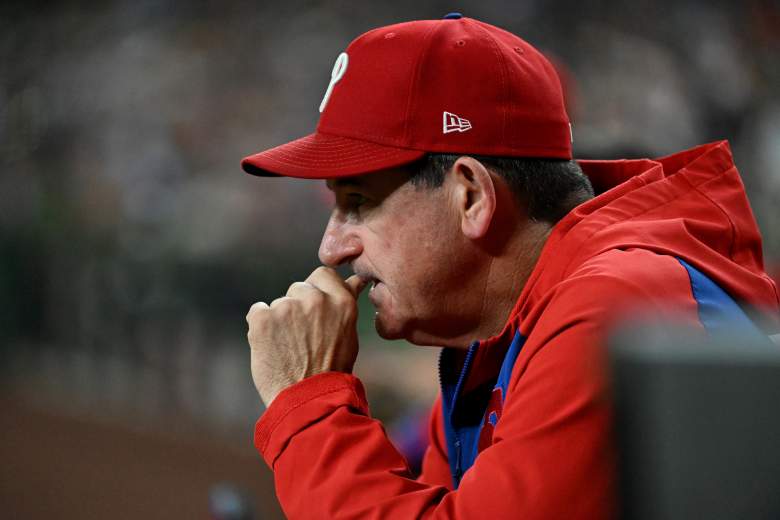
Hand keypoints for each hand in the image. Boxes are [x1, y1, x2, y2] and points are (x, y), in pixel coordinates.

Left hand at [246, 266, 367, 406]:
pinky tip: (271, 347)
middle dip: (297, 308)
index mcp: (341, 301)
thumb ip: (346, 302)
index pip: (322, 274)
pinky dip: (260, 327)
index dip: (316, 290)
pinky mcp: (263, 318)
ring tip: (289, 349)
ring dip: (280, 320)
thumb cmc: (330, 369)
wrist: (306, 401)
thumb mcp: (348, 333)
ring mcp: (288, 307)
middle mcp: (315, 299)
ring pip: (279, 303)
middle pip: (298, 288)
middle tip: (303, 338)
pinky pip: (257, 311)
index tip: (314, 310)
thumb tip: (356, 279)